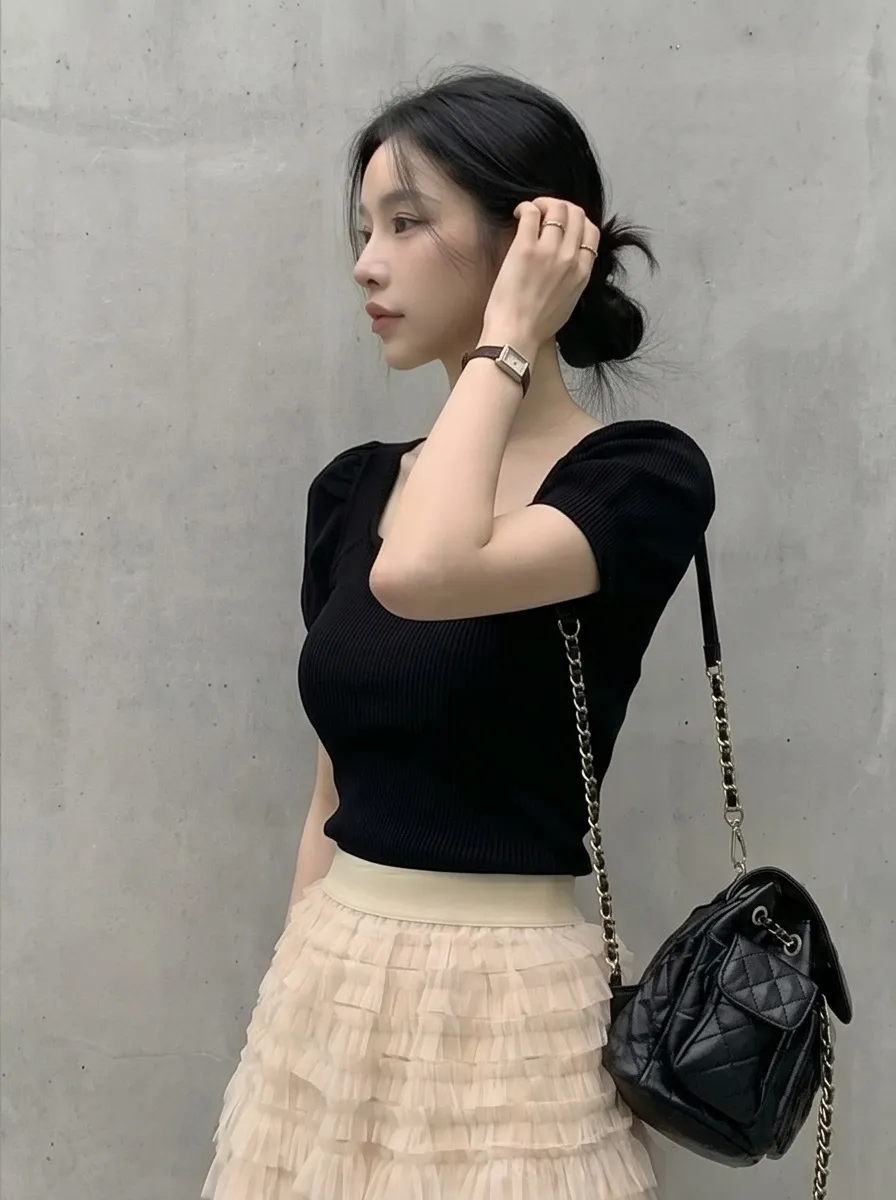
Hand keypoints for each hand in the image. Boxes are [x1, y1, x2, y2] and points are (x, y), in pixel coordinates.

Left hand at [480, 198, 599, 354]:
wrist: (516, 336)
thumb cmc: (537, 326)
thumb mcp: (568, 302)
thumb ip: (572, 279)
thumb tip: (567, 263)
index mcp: (582, 273)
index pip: (592, 231)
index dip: (577, 221)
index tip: (561, 225)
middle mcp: (570, 258)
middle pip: (576, 213)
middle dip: (560, 207)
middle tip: (543, 213)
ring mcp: (549, 252)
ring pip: (556, 209)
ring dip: (543, 204)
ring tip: (529, 213)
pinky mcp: (525, 249)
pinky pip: (531, 213)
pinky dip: (525, 208)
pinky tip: (518, 214)